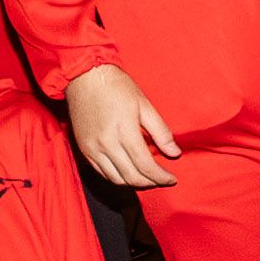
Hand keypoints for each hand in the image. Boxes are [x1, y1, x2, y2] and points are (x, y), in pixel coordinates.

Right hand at [67, 63, 179, 189]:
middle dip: (151, 183)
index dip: (161, 177)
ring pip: (116, 179)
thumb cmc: (117, 87)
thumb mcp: (144, 104)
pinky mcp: (84, 149)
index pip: (146, 166)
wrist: (84, 77)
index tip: (172, 179)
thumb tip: (175, 153)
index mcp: (124, 132)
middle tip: (162, 180)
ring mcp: (93, 149)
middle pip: (132, 176)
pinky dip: (118, 178)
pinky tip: (128, 173)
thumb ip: (160, 131)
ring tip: (148, 179)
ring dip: (134, 184)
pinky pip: (102, 173)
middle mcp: (107, 144)